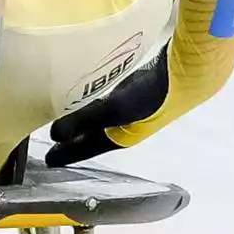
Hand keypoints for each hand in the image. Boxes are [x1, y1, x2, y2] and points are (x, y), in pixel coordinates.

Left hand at [45, 44, 169, 166]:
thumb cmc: (153, 96)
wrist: (190, 72)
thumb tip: (52, 134)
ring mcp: (127, 105)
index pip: (84, 149)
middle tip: (44, 137)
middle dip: (69, 136)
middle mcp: (121, 124)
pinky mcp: (130, 87)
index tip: (46, 161)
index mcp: (118, 137)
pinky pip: (102, 94)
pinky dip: (88, 95)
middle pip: (87, 133)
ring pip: (94, 113)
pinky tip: (78, 87)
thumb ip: (83, 120)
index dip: (65, 154)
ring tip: (55, 112)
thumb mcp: (115, 109)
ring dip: (77, 115)